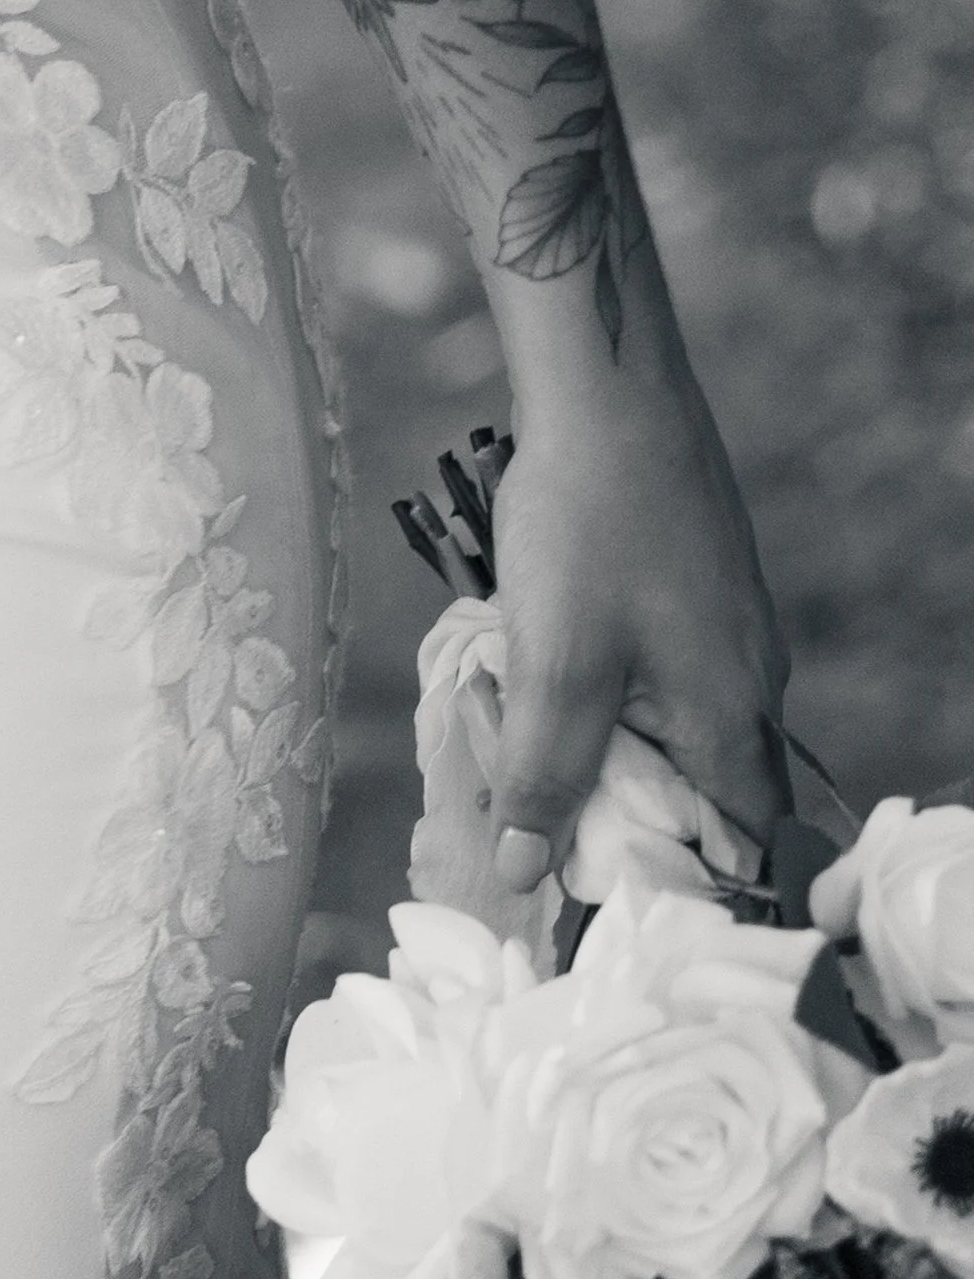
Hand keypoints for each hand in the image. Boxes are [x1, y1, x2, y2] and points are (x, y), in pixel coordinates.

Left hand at [483, 370, 788, 896]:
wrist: (607, 390)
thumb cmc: (588, 523)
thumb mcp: (554, 662)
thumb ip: (545, 774)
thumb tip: (528, 872)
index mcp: (734, 713)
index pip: (744, 839)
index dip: (684, 877)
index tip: (608, 888)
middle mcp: (750, 678)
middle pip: (706, 787)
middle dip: (628, 811)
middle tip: (543, 815)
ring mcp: (726, 627)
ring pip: (674, 724)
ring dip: (607, 743)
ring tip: (528, 738)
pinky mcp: (694, 587)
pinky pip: (659, 669)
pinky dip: (607, 686)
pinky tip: (545, 664)